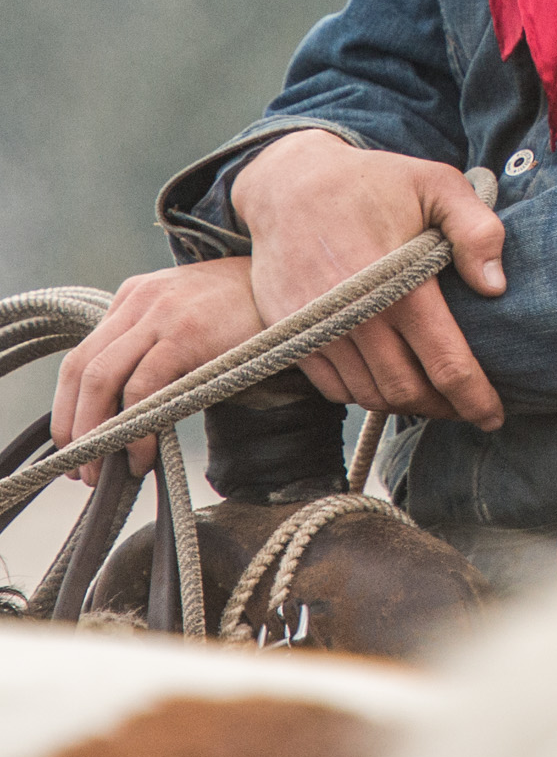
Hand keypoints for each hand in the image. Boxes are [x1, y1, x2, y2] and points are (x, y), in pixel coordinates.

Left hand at [52, 256, 263, 483]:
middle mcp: (139, 301)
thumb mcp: (187, 316)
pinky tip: (142, 455)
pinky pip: (142, 389)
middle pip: (79, 369)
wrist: (290, 286)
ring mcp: (160, 314)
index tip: (74, 447)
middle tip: (79, 470)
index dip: (67, 408)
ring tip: (101, 470)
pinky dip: (134, 429)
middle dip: (72, 427)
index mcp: (134, 296)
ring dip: (94, 434)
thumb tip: (125, 410)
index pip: (81, 357)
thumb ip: (155, 345)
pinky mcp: (185, 334)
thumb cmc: (243, 312)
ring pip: (99, 379)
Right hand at [232, 130, 506, 431]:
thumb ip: (475, 230)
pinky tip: (387, 378)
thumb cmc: (371, 182)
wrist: (288, 184)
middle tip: (466, 406)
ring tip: (432, 396)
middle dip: (444, 408)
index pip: (447, 365)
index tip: (494, 417)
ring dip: (405, 405)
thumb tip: (496, 286)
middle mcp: (358, 316)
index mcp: (400, 285)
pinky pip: (335, 388)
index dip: (475, 399)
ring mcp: (320, 331)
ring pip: (371, 395)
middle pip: (409, 392)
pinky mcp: (292, 336)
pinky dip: (365, 393)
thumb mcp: (435, 184)